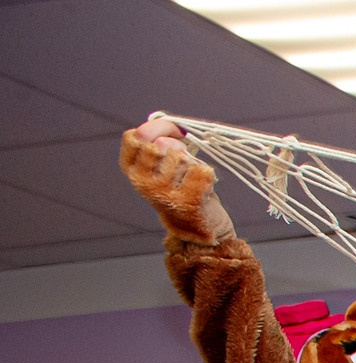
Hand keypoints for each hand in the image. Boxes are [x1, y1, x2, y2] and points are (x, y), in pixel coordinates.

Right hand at [120, 118, 232, 243]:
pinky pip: (203, 171)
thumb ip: (158, 141)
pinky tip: (203, 187)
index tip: (175, 132)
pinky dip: (207, 174)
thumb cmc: (180, 189)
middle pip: (162, 144)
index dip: (159, 127)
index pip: (136, 136)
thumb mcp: (161, 164)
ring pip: (182, 157)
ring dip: (193, 162)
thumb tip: (170, 122)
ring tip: (192, 177)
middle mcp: (142, 182)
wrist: (196, 228)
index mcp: (131, 170)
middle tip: (187, 158)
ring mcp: (163, 194)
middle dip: (179, 145)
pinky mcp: (188, 202)